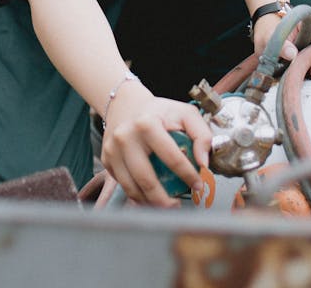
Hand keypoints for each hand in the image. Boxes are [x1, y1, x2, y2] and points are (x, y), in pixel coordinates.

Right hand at [100, 82, 211, 207]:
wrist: (127, 104)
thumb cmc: (160, 112)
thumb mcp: (186, 114)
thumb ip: (202, 135)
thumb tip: (203, 163)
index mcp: (147, 123)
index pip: (171, 157)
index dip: (188, 175)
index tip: (197, 185)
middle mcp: (126, 136)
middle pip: (146, 179)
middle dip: (164, 200)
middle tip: (177, 206)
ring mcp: (112, 149)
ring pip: (132, 188)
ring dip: (150, 203)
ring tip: (165, 204)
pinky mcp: (106, 160)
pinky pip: (123, 186)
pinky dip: (137, 196)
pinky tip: (150, 195)